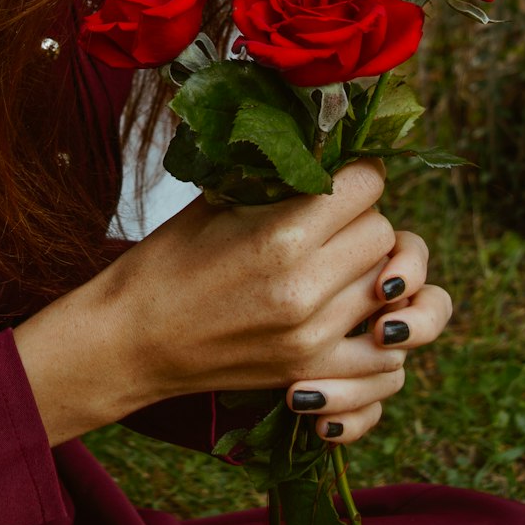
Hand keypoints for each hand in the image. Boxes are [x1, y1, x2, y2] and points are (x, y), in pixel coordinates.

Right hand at [15, 159, 444, 444]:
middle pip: (385, 233)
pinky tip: (361, 323)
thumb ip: (278, 177)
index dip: (356, 174)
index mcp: (280, 235)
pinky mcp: (312, 376)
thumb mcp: (215, 200)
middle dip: (363, 220)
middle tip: (332, 223)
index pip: (368, 185)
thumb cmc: (167, 263)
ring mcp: (313, 339)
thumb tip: (328, 148)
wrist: (130, 340)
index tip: (339, 177)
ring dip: (376, 275)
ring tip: (349, 269)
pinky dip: (384, 342)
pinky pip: (389, 364)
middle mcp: (305, 289)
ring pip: (393, 291)